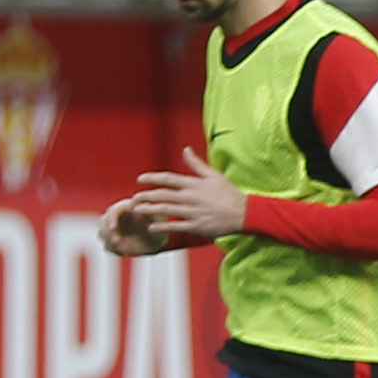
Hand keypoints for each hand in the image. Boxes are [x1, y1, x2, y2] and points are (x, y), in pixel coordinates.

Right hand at [98, 197, 166, 258]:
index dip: (111, 219)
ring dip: (109, 241)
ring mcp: (114, 229)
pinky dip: (113, 250)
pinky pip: (108, 246)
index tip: (113, 228)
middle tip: (117, 242)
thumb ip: (148, 214)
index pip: (113, 211)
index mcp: (127, 208)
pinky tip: (123, 252)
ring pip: (102, 234)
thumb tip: (136, 209)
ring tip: (121, 249)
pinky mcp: (114, 241)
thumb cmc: (161, 225)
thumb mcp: (158, 220)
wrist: (160, 239)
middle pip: (103, 222)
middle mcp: (118, 217)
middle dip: (107, 232)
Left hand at [129, 149, 246, 242]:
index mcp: (194, 184)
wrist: (243, 212)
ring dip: (149, 210)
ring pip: (166, 210)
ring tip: (137, 210)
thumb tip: (185, 150)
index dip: (152, 178)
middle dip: (146, 196)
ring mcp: (192, 212)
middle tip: (134, 198)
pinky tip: (151, 228)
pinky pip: (175, 226)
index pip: (168, 179)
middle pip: (163, 195)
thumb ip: (196, 163)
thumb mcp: (213, 174)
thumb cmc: (228, 193)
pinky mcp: (196, 226)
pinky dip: (162, 227)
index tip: (140, 179)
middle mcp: (190, 197)